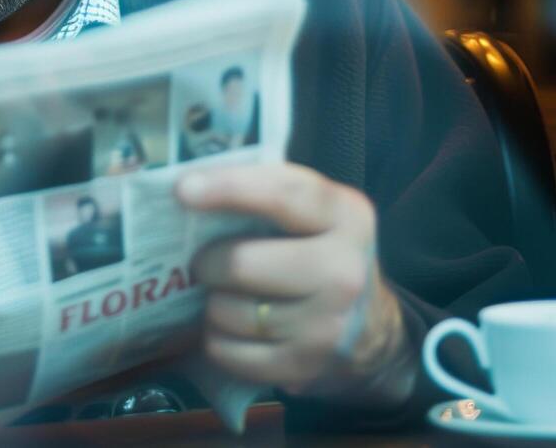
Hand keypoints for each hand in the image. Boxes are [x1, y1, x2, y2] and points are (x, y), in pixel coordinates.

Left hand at [177, 162, 415, 406]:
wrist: (373, 331)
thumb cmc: (321, 254)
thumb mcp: (316, 214)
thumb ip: (267, 194)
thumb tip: (188, 188)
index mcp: (346, 216)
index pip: (283, 195)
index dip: (228, 189)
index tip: (182, 190)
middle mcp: (343, 271)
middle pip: (239, 263)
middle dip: (207, 262)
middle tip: (207, 263)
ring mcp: (326, 325)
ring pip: (225, 310)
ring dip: (212, 302)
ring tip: (230, 296)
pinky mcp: (303, 367)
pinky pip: (224, 350)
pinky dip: (216, 338)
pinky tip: (234, 328)